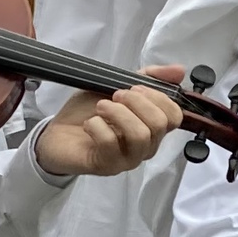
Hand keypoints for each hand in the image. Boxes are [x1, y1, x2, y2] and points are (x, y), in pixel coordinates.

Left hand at [35, 66, 184, 175]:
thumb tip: (180, 70)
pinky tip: (89, 124)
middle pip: (159, 124)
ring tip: (101, 107)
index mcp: (152, 127)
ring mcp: (128, 159)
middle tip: (115, 95)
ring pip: (140, 135)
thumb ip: (148, 77)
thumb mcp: (116, 84)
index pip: (174, 116)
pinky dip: (97, 126)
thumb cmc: (89, 111)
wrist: (57, 133)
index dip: (158, 97)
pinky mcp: (107, 166)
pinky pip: (110, 143)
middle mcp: (145, 146)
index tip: (134, 86)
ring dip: (118, 113)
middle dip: (137, 102)